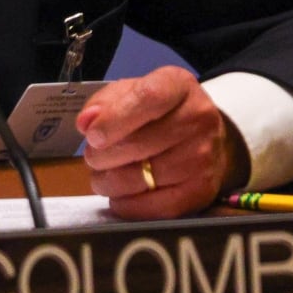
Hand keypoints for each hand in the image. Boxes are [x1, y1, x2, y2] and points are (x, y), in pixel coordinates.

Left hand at [75, 65, 248, 218]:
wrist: (206, 138)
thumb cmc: (159, 112)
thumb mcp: (130, 92)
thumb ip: (103, 103)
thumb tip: (86, 123)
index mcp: (178, 85)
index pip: (148, 99)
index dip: (115, 119)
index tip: (91, 136)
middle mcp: (198, 119)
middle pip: (141, 144)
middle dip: (103, 156)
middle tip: (92, 157)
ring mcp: (204, 157)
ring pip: (144, 178)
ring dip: (111, 182)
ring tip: (103, 175)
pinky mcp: (202, 191)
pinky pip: (158, 207)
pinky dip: (129, 205)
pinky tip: (119, 196)